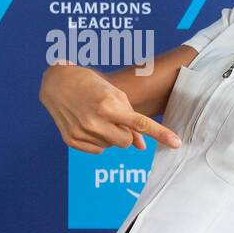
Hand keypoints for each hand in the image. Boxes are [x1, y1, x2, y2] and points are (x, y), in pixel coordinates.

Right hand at [40, 62, 180, 152]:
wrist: (56, 82)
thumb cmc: (91, 85)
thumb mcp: (115, 96)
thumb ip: (131, 121)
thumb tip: (142, 147)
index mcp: (108, 106)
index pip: (141, 124)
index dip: (161, 134)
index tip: (177, 143)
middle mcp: (94, 121)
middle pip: (126, 142)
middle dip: (125, 133)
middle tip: (114, 118)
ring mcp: (81, 132)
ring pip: (112, 147)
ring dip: (110, 136)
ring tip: (97, 118)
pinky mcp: (71, 140)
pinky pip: (97, 151)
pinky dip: (98, 141)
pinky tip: (88, 125)